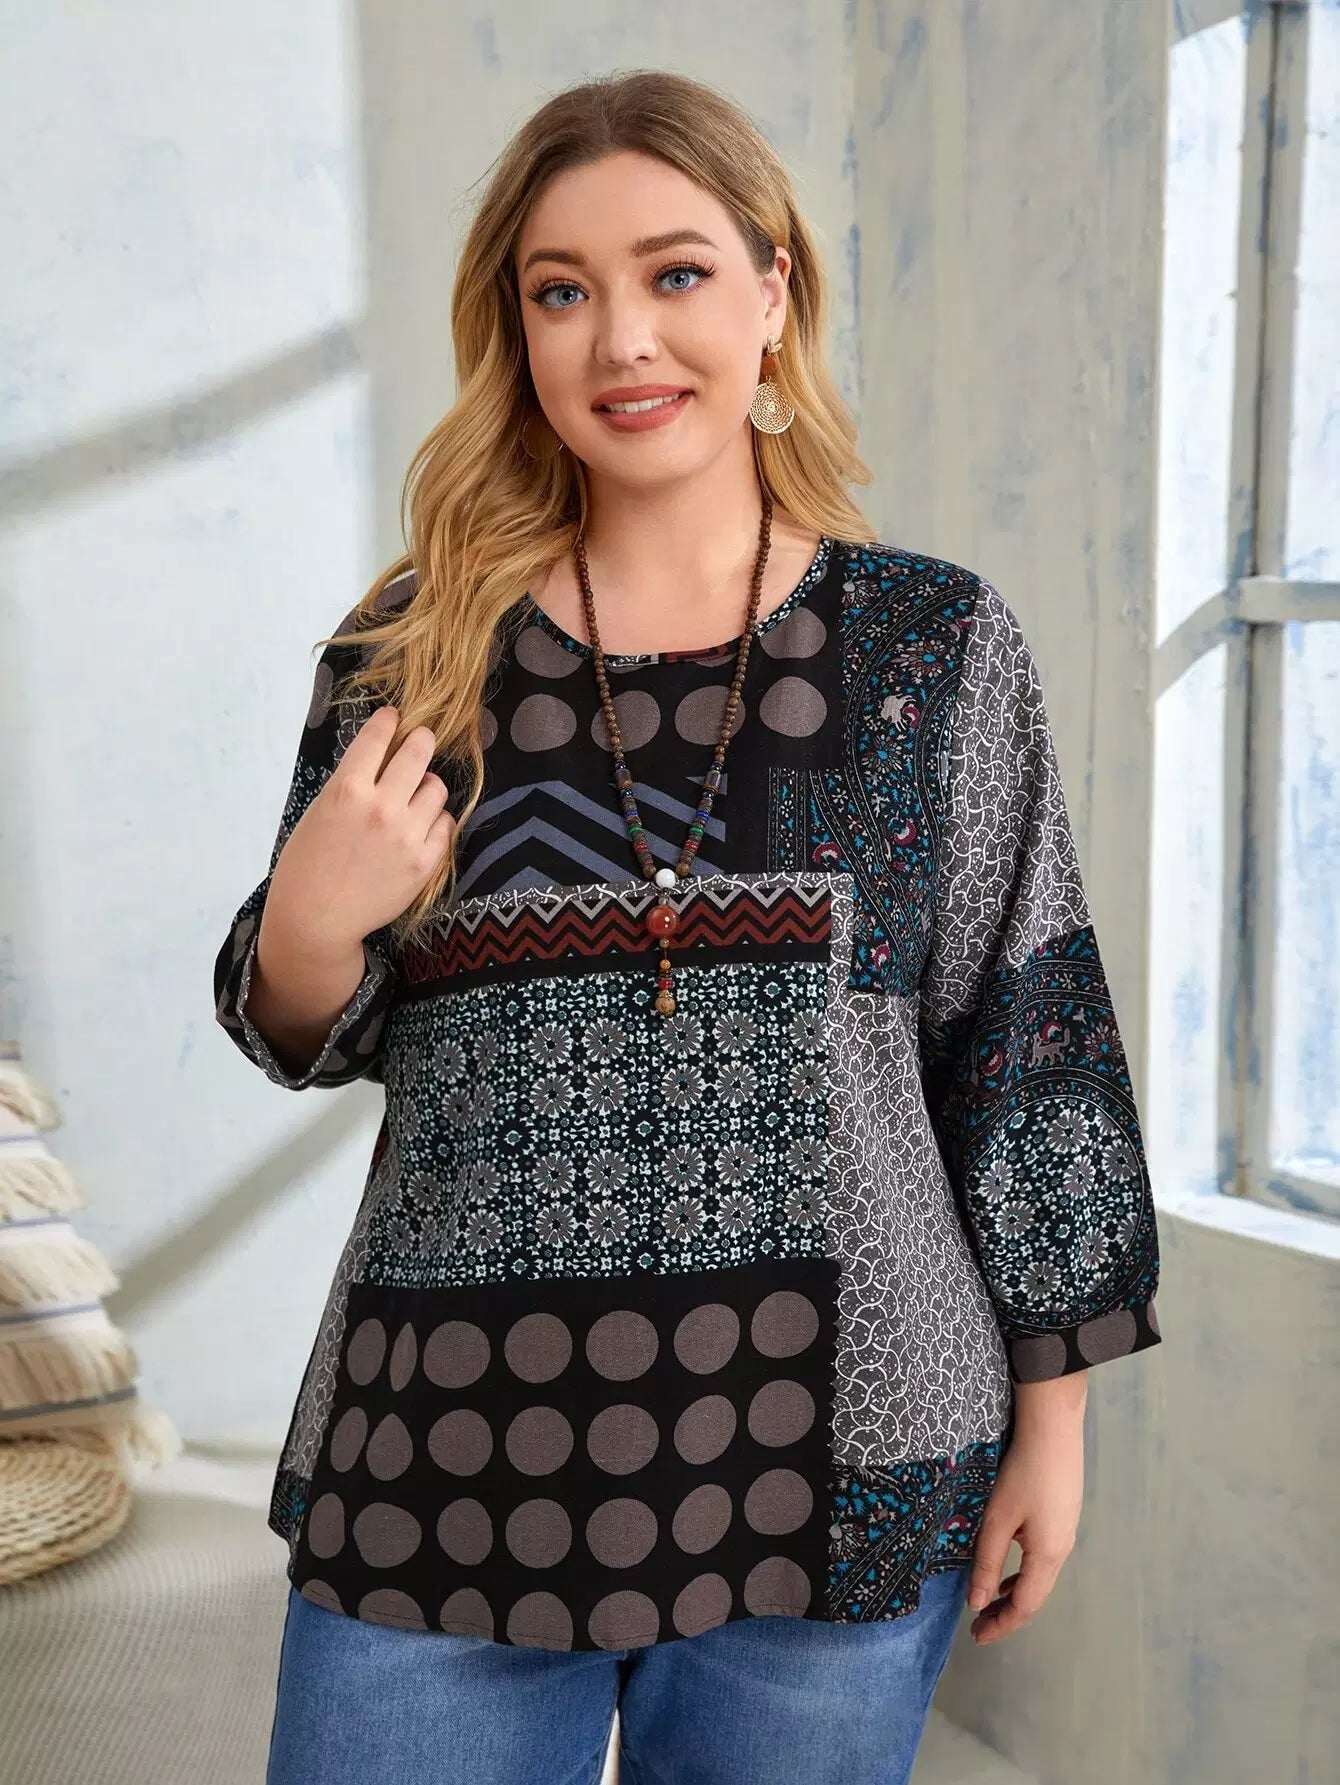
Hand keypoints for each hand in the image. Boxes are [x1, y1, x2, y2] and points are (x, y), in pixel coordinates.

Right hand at [266, 705, 456, 949]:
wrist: (316, 919)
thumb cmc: (307, 865)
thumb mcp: (319, 811)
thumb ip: (352, 783)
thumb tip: (382, 756)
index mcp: (347, 790)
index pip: (378, 736)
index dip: (389, 721)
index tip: (394, 718)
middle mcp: (381, 807)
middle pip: (420, 750)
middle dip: (420, 740)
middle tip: (419, 742)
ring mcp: (407, 835)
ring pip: (437, 787)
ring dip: (426, 787)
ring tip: (412, 799)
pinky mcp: (425, 862)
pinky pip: (446, 824)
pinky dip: (435, 821)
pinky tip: (419, 829)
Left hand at [966, 1412, 1083, 1643]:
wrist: (1054, 1430)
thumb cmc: (1022, 1474)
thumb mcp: (998, 1518)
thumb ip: (987, 1562)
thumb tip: (977, 1603)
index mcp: (1048, 1555)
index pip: (1025, 1605)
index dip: (1002, 1624)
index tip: (977, 1637)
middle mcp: (1062, 1550)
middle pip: (1036, 1595)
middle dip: (1008, 1614)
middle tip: (979, 1626)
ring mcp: (1066, 1533)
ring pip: (1040, 1577)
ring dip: (1016, 1593)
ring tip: (990, 1603)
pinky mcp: (1063, 1517)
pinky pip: (1043, 1559)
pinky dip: (1024, 1572)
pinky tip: (1009, 1567)